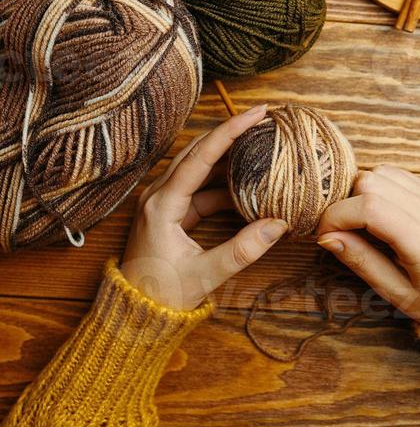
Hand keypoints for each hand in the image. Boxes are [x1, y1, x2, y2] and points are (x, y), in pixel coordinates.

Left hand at [120, 105, 287, 310]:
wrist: (134, 313)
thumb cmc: (162, 295)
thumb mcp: (205, 275)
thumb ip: (242, 250)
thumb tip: (278, 225)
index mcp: (162, 204)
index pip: (200, 157)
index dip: (229, 132)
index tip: (256, 114)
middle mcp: (158, 195)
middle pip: (198, 152)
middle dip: (230, 134)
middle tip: (261, 119)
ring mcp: (163, 202)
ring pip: (198, 167)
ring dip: (228, 157)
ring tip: (258, 145)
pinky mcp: (170, 212)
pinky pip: (200, 188)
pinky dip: (223, 183)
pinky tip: (246, 184)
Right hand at [317, 166, 419, 326]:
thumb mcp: (395, 293)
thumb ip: (361, 261)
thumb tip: (326, 236)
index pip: (369, 207)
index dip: (337, 216)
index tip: (324, 235)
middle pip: (370, 181)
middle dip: (346, 203)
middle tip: (342, 232)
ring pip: (380, 172)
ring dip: (360, 193)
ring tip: (360, 224)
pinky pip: (394, 174)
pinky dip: (377, 187)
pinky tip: (377, 215)